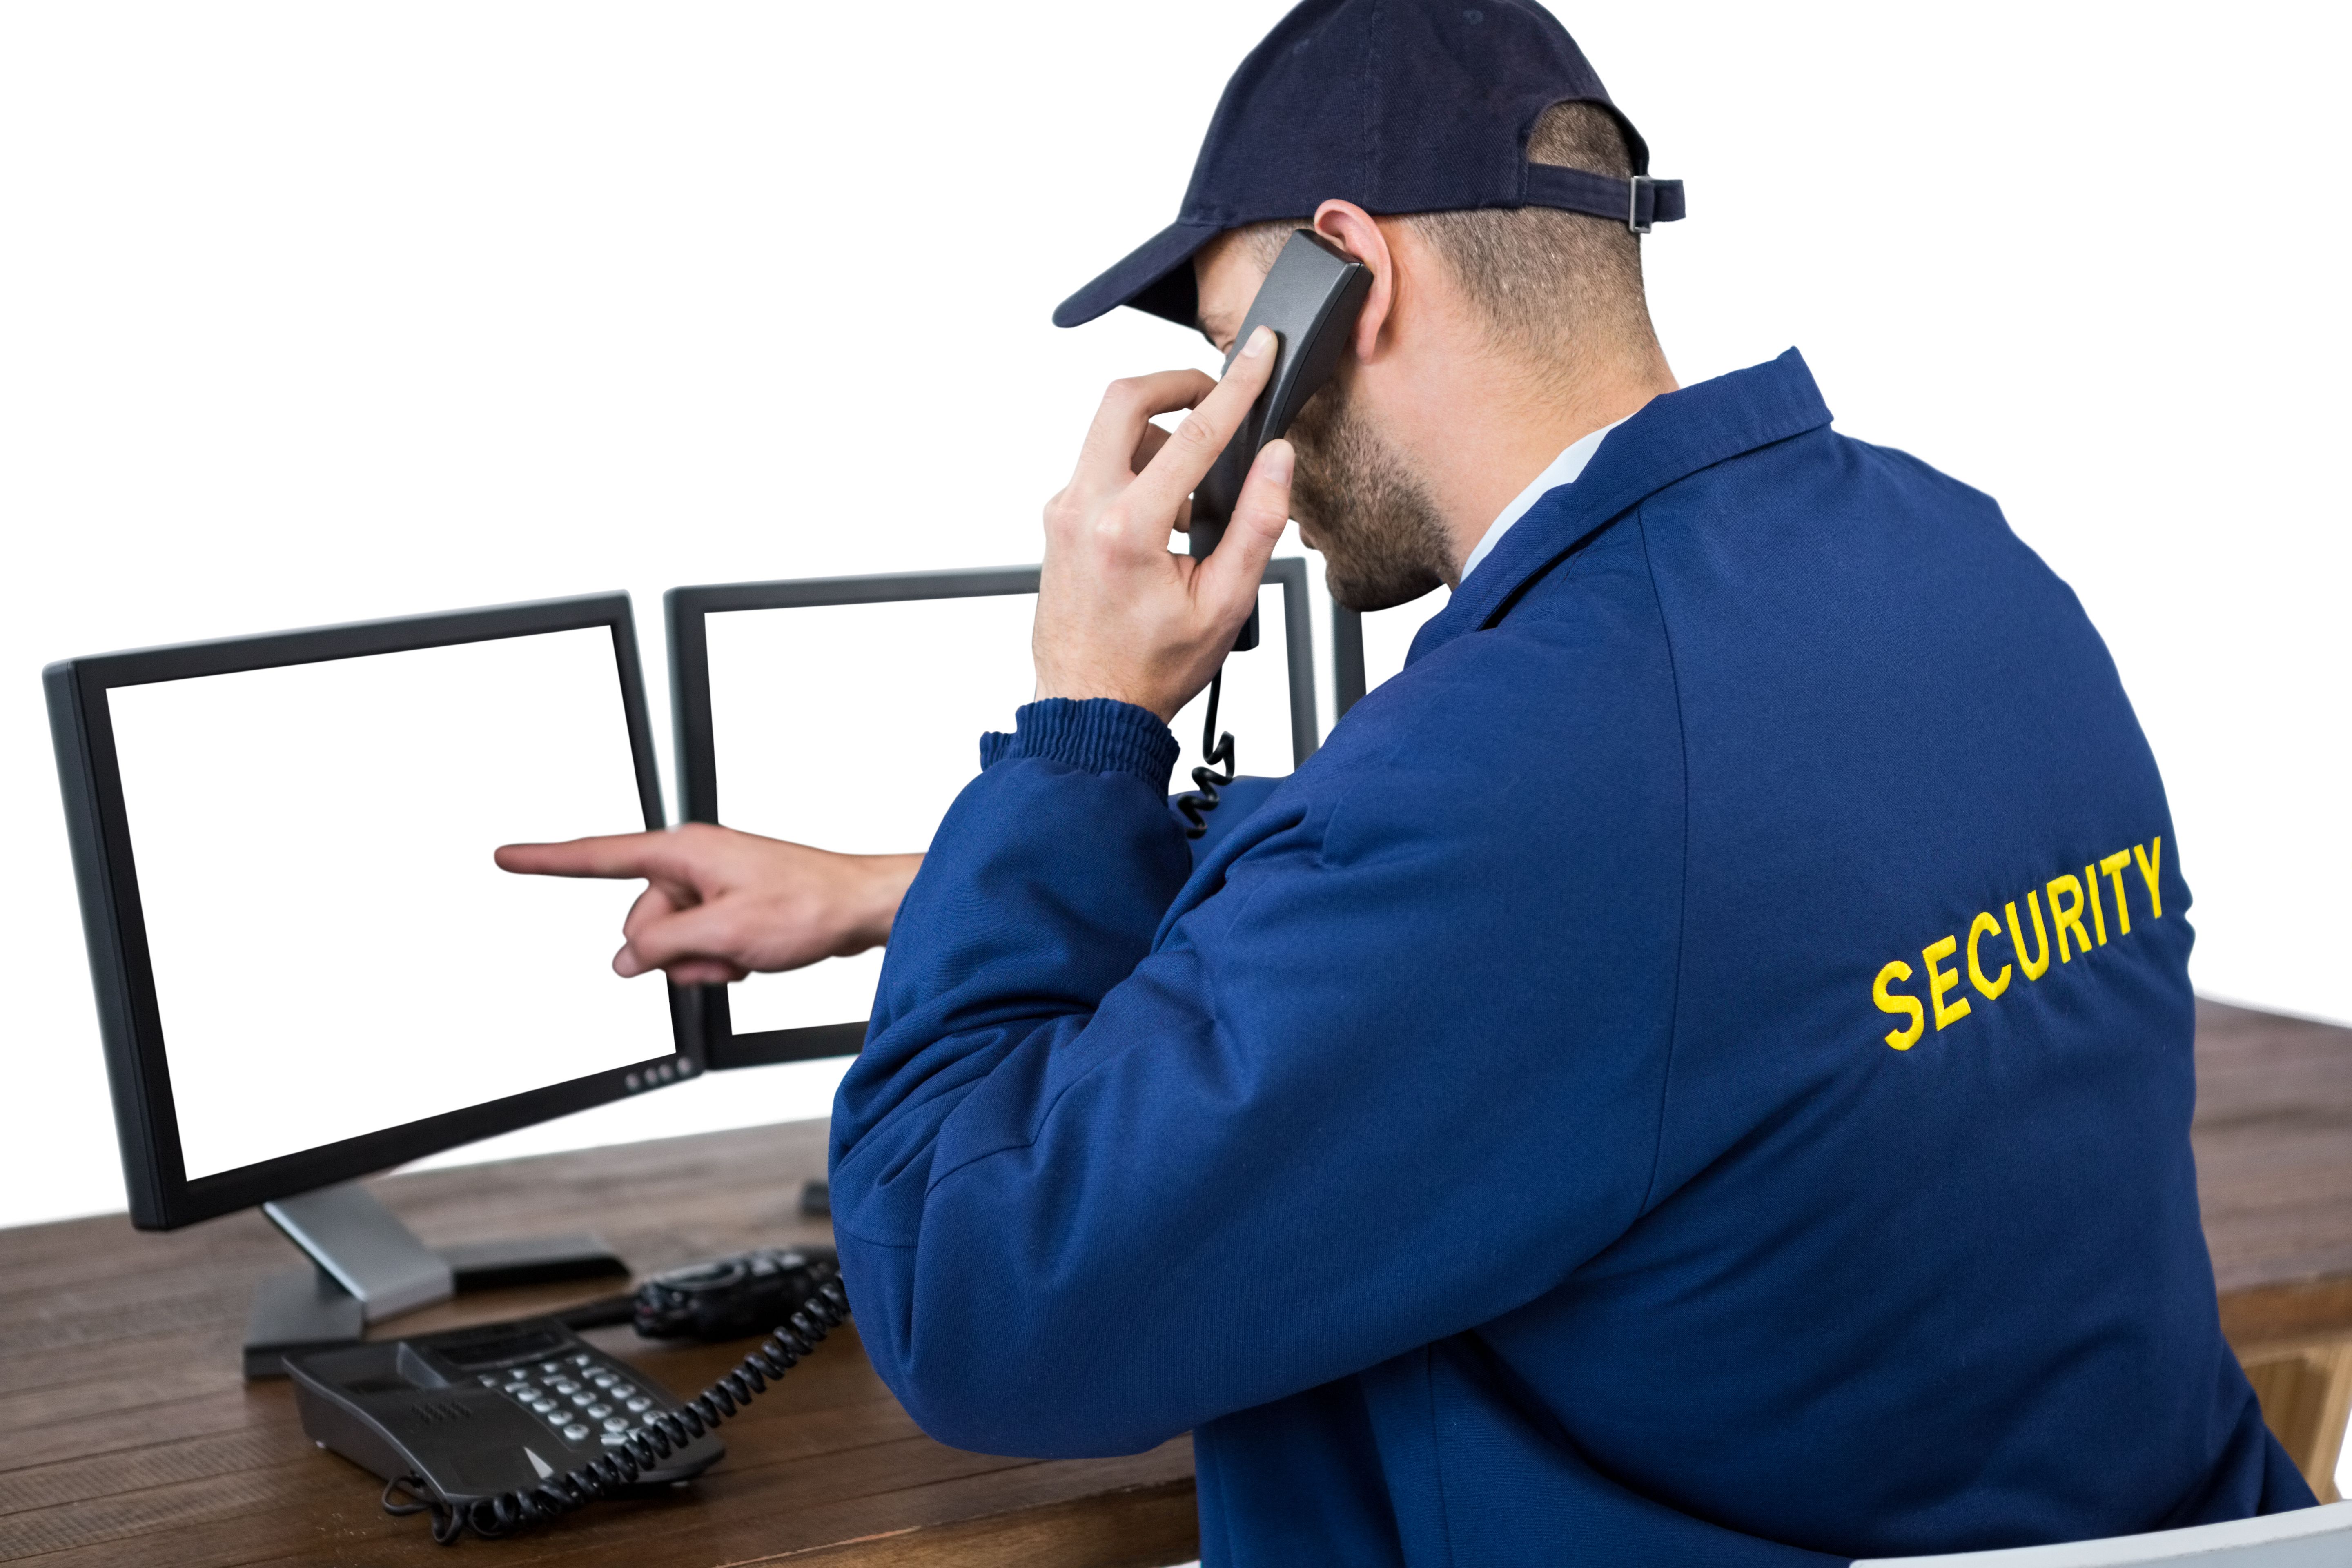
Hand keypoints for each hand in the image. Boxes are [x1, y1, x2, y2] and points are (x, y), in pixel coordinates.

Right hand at [494, 824, 921, 984]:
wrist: (860, 909)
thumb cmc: (809, 905)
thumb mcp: (724, 933)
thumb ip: (664, 946)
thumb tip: (625, 960)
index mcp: (684, 852)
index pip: (598, 856)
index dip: (547, 860)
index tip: (507, 855)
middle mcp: (693, 863)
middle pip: (640, 921)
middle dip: (672, 950)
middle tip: (722, 951)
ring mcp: (713, 886)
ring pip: (671, 941)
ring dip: (703, 960)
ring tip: (745, 953)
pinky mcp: (730, 906)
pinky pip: (701, 944)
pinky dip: (721, 958)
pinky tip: (753, 956)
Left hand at [1034, 325, 1292, 721]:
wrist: (1089, 707)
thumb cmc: (1151, 668)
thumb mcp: (1225, 603)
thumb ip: (1257, 525)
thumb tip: (1276, 460)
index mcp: (1126, 529)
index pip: (1192, 434)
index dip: (1236, 386)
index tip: (1259, 353)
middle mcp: (1082, 509)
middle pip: (1123, 400)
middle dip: (1177, 383)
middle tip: (1219, 393)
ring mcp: (1062, 512)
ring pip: (1109, 434)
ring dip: (1160, 439)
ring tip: (1198, 497)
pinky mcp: (1058, 520)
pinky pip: (1100, 467)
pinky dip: (1141, 471)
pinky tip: (1170, 520)